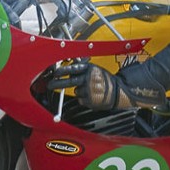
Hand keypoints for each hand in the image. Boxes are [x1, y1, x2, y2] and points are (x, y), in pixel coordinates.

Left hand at [47, 62, 165, 110]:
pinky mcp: (90, 100)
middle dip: (57, 84)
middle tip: (50, 85)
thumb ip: (83, 69)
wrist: (119, 91)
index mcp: (89, 69)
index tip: (54, 73)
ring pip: (76, 92)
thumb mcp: (96, 70)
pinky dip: (85, 99)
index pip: (71, 69)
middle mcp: (88, 79)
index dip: (61, 72)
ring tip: (91, 90)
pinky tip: (93, 96)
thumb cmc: (106, 80)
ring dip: (81, 91)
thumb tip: (68, 69)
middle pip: (68, 82)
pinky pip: (81, 100)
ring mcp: (89, 90)